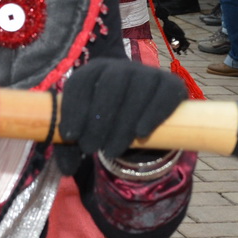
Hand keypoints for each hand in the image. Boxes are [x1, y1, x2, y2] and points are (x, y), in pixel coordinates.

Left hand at [57, 58, 185, 163]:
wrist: (141, 120)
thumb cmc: (107, 125)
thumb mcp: (85, 133)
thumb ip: (70, 148)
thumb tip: (66, 170)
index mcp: (94, 72)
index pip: (81, 83)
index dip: (73, 109)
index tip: (70, 136)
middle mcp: (120, 67)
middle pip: (110, 85)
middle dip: (98, 119)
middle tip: (91, 148)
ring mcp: (148, 73)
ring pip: (137, 91)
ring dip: (122, 124)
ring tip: (111, 151)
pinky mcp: (171, 84)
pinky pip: (164, 95)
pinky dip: (153, 114)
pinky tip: (141, 134)